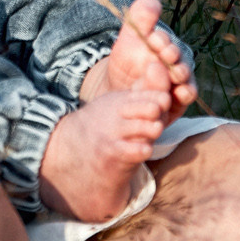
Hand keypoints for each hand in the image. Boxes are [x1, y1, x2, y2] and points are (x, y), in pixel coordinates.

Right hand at [34, 91, 166, 220]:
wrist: (72, 148)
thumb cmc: (105, 125)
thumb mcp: (118, 104)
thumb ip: (143, 96)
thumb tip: (167, 88)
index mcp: (121, 99)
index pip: (155, 95)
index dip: (164, 102)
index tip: (161, 109)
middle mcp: (117, 112)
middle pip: (154, 109)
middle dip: (161, 117)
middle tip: (155, 123)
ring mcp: (114, 132)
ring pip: (151, 128)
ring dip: (154, 133)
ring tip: (148, 137)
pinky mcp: (112, 152)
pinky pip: (140, 150)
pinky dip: (145, 150)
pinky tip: (141, 150)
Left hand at [80, 0, 199, 122]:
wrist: (118, 91)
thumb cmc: (128, 62)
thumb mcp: (129, 39)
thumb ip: (139, 19)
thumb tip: (151, 1)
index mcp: (167, 48)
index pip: (166, 42)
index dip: (161, 40)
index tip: (153, 38)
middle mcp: (178, 67)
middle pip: (180, 61)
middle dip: (173, 57)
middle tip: (166, 54)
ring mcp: (179, 86)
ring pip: (185, 81)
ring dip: (182, 77)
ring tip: (176, 75)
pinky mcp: (177, 105)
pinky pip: (184, 102)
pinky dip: (184, 97)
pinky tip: (179, 93)